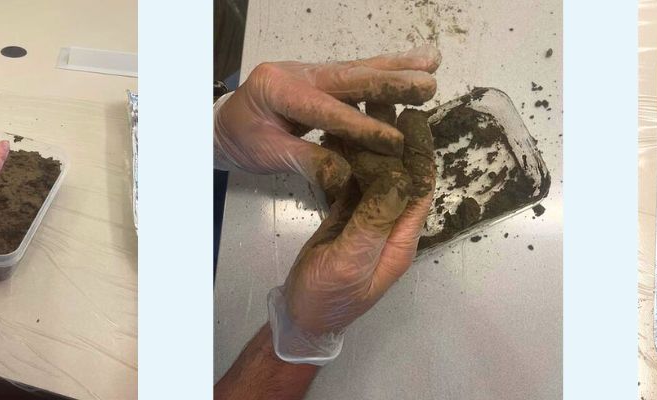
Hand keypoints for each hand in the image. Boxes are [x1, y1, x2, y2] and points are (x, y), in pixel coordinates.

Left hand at [214, 45, 440, 198]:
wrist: (223, 125)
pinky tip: (416, 61)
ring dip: (398, 67)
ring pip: (359, 68)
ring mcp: (311, 69)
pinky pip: (358, 71)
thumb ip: (306, 161)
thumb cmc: (242, 141)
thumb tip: (347, 175)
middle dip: (391, 82)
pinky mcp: (322, 74)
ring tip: (433, 62)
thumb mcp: (266, 155)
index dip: (361, 127)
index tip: (395, 140)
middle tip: (428, 85)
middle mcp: (298, 71)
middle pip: (349, 78)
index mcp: (277, 89)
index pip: (326, 110)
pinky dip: (388, 67)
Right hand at [269, 109, 435, 363]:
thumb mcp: (353, 260)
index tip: (414, 116)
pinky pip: (352, 185)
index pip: (419, 186)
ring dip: (370, 143)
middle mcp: (390, 225)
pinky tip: (338, 134)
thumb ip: (375, 220)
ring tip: (362, 106)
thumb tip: (400, 178)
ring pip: (374, 175)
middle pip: (398, 174)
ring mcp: (367, 222)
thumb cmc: (329, 296)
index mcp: (401, 237)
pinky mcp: (346, 222)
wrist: (301, 320)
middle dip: (394, 137)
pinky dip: (347, 160)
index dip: (420, 151)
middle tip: (385, 97)